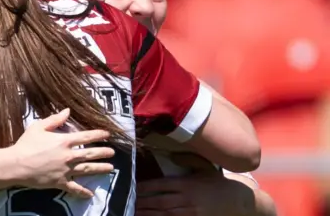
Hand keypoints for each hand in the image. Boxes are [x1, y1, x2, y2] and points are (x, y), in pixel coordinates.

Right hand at [11, 108, 115, 197]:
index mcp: (64, 141)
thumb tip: (68, 111)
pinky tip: (90, 194)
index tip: (108, 134)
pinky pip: (74, 188)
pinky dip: (83, 192)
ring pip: (87, 170)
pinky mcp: (60, 182)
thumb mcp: (39, 127)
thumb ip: (55, 119)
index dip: (98, 134)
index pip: (86, 137)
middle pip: (90, 154)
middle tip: (112, 153)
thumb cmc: (26, 144)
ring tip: (110, 168)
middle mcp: (68, 156)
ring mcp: (66, 170)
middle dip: (103, 153)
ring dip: (100, 169)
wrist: (16, 165)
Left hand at [136, 153, 253, 215]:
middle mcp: (186, 198)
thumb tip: (171, 155)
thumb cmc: (219, 183)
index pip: (160, 184)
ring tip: (132, 212)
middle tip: (125, 201)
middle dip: (141, 202)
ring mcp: (190, 212)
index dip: (145, 186)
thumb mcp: (205, 167)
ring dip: (147, 213)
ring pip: (164, 213)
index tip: (132, 186)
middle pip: (159, 201)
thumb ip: (188, 159)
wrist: (240, 202)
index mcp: (186, 183)